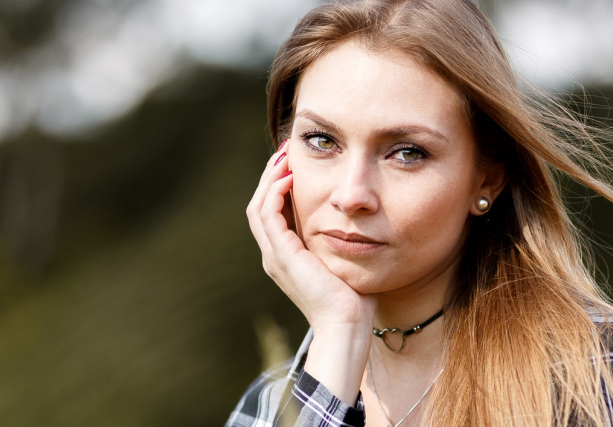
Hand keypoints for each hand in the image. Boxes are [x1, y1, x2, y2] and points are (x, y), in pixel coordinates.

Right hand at [245, 140, 375, 329]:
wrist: (346, 323)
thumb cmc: (353, 297)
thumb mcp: (343, 259)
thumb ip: (339, 239)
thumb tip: (354, 217)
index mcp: (285, 256)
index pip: (272, 212)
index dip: (279, 185)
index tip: (294, 162)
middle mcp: (274, 255)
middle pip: (259, 205)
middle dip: (271, 176)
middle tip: (285, 151)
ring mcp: (274, 256)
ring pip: (258, 206)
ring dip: (270, 178)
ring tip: (285, 157)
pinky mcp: (281, 255)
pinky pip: (268, 216)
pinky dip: (275, 193)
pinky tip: (290, 178)